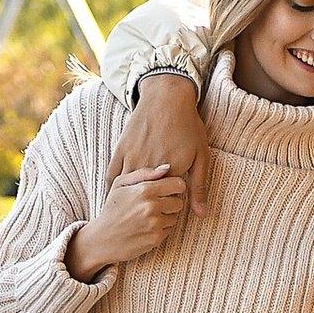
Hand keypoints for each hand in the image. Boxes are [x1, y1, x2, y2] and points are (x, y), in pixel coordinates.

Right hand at [70, 166, 189, 279]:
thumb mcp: (120, 184)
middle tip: (155, 205)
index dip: (175, 187)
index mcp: (144, 189)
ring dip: (165, 217)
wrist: (102, 239)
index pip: (178, 184)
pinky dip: (160, 229)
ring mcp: (154, 223)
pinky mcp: (156, 238)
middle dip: (170, 203)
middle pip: (179, 202)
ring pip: (175, 217)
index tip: (168, 190)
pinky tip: (145, 228)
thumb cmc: (112, 209)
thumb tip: (167, 167)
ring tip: (147, 217)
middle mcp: (151, 206)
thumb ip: (144, 173)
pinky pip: (169, 230)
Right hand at [112, 70, 216, 215]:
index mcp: (169, 172)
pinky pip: (112, 175)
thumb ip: (199, 188)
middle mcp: (148, 167)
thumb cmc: (188, 126)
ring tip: (131, 208)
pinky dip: (112, 188)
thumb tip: (201, 216)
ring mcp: (132, 158)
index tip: (171, 202)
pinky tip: (115, 197)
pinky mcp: (120, 150)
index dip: (168, 203)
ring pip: (126, 189)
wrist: (167, 96)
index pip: (166, 202)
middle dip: (148, 205)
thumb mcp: (201, 157)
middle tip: (150, 208)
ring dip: (128, 200)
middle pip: (144, 198)